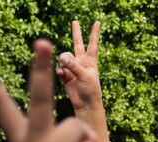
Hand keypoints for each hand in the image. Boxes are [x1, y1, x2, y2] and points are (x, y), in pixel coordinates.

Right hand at [57, 21, 109, 141]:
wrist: (86, 106)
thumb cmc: (91, 91)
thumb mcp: (85, 76)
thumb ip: (73, 66)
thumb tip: (62, 58)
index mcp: (91, 61)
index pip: (93, 44)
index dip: (94, 33)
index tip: (98, 22)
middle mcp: (82, 63)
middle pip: (77, 44)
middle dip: (76, 33)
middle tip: (75, 21)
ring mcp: (73, 69)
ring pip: (65, 57)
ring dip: (63, 61)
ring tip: (64, 67)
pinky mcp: (66, 76)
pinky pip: (59, 68)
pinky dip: (59, 70)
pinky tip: (61, 74)